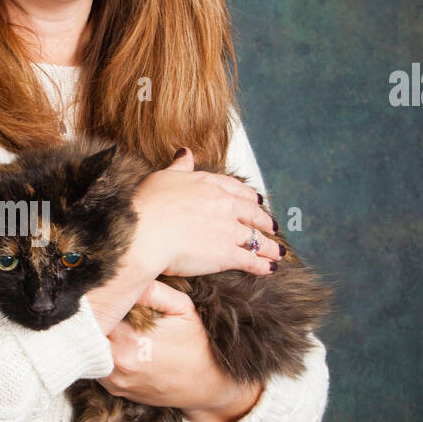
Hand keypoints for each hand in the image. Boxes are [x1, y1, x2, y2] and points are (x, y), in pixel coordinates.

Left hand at [98, 279, 262, 421]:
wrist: (208, 385)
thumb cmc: (197, 344)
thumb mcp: (182, 309)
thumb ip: (153, 291)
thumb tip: (127, 276)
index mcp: (129, 339)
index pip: (98, 315)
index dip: (99, 303)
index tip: (103, 295)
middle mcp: (117, 363)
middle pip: (88, 335)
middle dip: (94, 319)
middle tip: (101, 306)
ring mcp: (114, 380)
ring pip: (89, 352)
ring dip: (97, 338)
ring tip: (109, 324)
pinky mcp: (116, 390)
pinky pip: (97, 368)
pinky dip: (102, 354)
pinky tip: (116, 344)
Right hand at [131, 149, 282, 277]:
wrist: (145, 232)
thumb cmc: (147, 204)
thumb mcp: (163, 177)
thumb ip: (179, 167)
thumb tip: (186, 153)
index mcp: (208, 185)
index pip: (234, 189)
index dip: (248, 195)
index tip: (257, 200)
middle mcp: (223, 205)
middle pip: (251, 213)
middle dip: (264, 221)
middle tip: (273, 226)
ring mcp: (227, 230)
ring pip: (255, 238)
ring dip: (269, 246)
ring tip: (278, 252)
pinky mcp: (226, 254)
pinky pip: (250, 260)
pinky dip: (263, 265)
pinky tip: (270, 269)